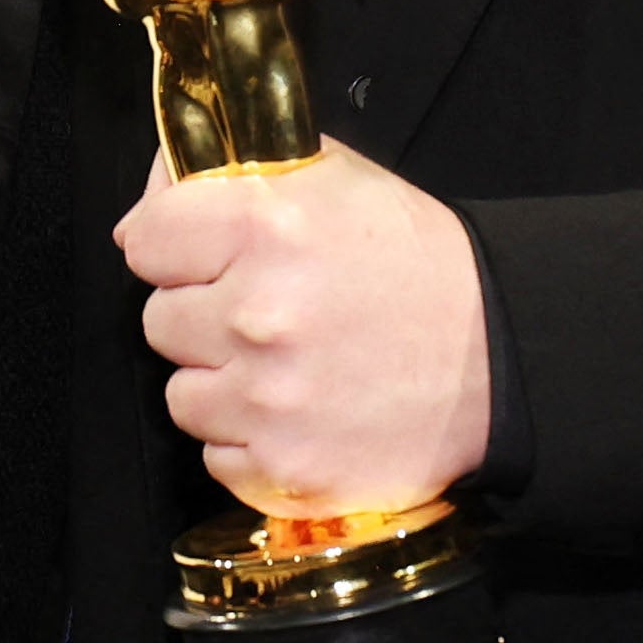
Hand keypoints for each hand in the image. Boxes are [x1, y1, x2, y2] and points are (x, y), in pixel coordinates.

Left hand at [115, 140, 490, 515]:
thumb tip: (150, 194)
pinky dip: (250, 440)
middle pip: (158, 319)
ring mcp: (268, 400)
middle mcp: (257, 314)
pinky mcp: (284, 469)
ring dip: (221, 383)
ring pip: (182, 394)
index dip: (170, 245)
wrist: (498, 356)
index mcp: (263, 226)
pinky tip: (299, 412)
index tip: (197, 255)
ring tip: (285, 365)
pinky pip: (217, 455)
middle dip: (201, 315)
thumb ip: (231, 173)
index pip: (144, 239)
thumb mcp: (332, 180)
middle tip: (261, 312)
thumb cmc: (414, 265)